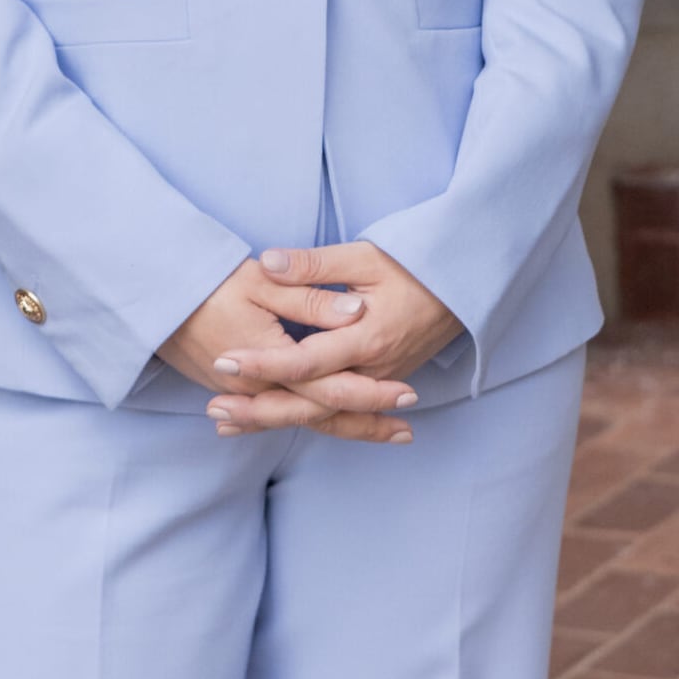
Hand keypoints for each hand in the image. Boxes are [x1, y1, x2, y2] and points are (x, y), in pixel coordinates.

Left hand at [200, 242, 465, 437]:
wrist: (463, 289)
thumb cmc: (414, 265)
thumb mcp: (365, 256)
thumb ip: (314, 264)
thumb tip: (268, 262)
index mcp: (366, 339)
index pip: (305, 361)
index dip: (263, 362)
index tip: (224, 361)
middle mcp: (371, 371)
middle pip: (308, 403)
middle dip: (259, 409)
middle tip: (215, 408)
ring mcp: (375, 382)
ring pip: (319, 415)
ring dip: (272, 419)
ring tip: (226, 422)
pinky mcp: (375, 385)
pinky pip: (334, 412)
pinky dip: (298, 417)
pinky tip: (265, 419)